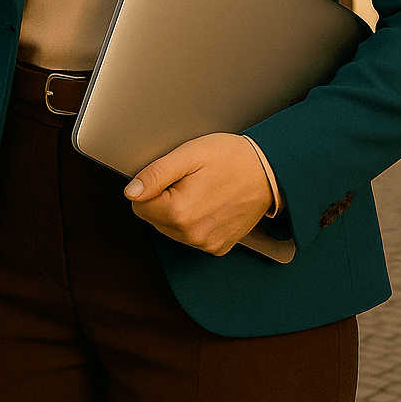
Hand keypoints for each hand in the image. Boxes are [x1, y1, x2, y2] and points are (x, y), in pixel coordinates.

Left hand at [124, 133, 272, 254]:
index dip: (152, 186)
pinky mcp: (218, 247)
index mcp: (180, 211)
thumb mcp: (188, 155)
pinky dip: (195, 222)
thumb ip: (155, 175)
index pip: (138, 205)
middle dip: (164, 199)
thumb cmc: (231, 158)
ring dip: (179, 211)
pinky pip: (191, 237)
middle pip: (154, 219)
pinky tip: (211, 204)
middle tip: (190, 180)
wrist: (269, 171)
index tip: (172, 176)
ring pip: (171, 229)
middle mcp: (192, 234)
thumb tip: (131, 192)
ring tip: (202, 190)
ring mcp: (206, 244)